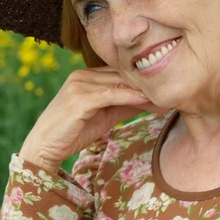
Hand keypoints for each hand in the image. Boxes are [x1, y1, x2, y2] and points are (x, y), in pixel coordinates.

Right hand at [18, 66, 167, 172]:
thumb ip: (124, 104)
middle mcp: (82, 75)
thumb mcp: (104, 115)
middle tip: (175, 89)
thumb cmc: (73, 131)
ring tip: (167, 95)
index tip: (169, 86)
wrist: (44, 146)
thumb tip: (150, 100)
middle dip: (148, 83)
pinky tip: (146, 100)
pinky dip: (129, 96)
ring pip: (118, 82)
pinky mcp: (78, 98)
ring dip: (143, 89)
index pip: (121, 73)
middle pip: (122, 75)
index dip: (144, 80)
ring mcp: (79, 85)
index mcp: (86, 76)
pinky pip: (110, 94)